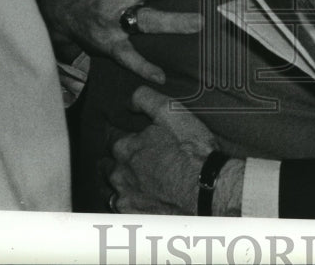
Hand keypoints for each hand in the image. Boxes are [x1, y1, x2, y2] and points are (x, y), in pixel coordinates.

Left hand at [108, 85, 243, 215]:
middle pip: (107, 163)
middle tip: (135, 156)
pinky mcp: (135, 216)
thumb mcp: (171, 112)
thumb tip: (129, 100)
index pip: (110, 136)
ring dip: (120, 181)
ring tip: (137, 178)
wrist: (207, 188)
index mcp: (125, 148)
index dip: (120, 132)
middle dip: (116, 158)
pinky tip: (141, 197)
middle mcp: (119, 174)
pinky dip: (128, 200)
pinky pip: (121, 207)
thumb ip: (144, 98)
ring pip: (112, 187)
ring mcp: (125, 197)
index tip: (129, 134)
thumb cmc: (191, 151)